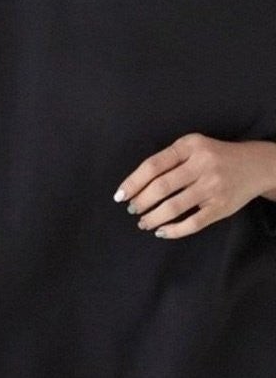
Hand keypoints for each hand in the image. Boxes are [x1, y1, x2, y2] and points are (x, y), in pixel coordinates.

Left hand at [112, 132, 275, 239]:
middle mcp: (203, 164)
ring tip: (143, 222)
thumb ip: (167, 160)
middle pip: (161, 187)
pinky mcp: (221, 206)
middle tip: (132, 209)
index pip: (153, 165)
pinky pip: (192, 223)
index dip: (133, 182)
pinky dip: (173, 230)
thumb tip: (134, 185)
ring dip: (152, 217)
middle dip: (141, 201)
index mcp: (190, 146)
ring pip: (174, 207)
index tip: (119, 196)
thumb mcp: (192, 147)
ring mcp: (213, 186)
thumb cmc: (213, 157)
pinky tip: (161, 231)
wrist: (257, 165)